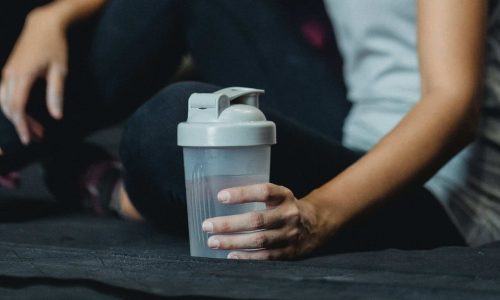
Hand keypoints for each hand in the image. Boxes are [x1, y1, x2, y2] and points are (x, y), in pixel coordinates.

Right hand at [0, 7, 67, 145]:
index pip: (17, 108)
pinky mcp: (8, 71)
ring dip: (18, 117)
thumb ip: (56, 94)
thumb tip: (56, 116)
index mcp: (22, 76)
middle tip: (38, 137)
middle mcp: (10, 75)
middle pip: (9, 108)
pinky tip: (28, 114)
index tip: (29, 139)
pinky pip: (5, 94)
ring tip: (37, 128)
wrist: (43, 26)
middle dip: (22, 125)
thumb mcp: (60, 71)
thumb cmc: (54, 46)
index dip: (22, 126)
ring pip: (4, 102)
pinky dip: (14, 106)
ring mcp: (7, 72)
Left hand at [202, 183, 335, 259]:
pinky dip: (247, 257)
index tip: (220, 197)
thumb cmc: (285, 207)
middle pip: (257, 220)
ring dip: (233, 242)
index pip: (263, 192)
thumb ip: (255, 196)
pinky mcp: (290, 252)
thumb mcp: (276, 195)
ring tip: (213, 242)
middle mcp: (289, 214)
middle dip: (229, 224)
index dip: (242, 194)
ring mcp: (291, 234)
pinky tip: (231, 255)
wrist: (317, 223)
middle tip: (207, 225)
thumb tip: (219, 199)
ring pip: (259, 240)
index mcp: (284, 196)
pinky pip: (266, 256)